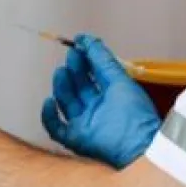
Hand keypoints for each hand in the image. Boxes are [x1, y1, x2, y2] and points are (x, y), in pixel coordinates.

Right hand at [40, 34, 160, 168]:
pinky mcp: (76, 139)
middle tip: (72, 55)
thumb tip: (87, 39)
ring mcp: (85, 124)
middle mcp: (97, 109)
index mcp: (111, 95)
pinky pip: (55, 128)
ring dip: (62, 86)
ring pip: (66, 103)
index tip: (79, 44)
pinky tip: (49, 101)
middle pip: (79, 86)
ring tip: (62, 71)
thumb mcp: (119, 80)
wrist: (137, 146)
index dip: (86, 58)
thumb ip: (103, 59)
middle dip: (75, 69)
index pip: (94, 74)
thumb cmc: (134, 114)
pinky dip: (48, 115)